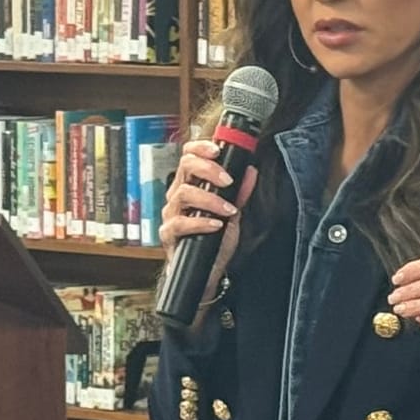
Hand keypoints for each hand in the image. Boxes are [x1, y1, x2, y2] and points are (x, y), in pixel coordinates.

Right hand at [162, 135, 256, 302]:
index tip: (217, 149)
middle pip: (184, 168)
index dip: (200, 148)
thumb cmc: (215, 240)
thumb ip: (240, 193)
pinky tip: (216, 225)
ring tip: (228, 210)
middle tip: (228, 180)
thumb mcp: (233, 214)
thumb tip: (251, 171)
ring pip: (183, 194)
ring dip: (210, 199)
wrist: (207, 271)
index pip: (188, 156)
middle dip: (208, 169)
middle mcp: (178, 196)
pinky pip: (180, 223)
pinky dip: (200, 222)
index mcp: (191, 185)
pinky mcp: (169, 234)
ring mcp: (171, 214)